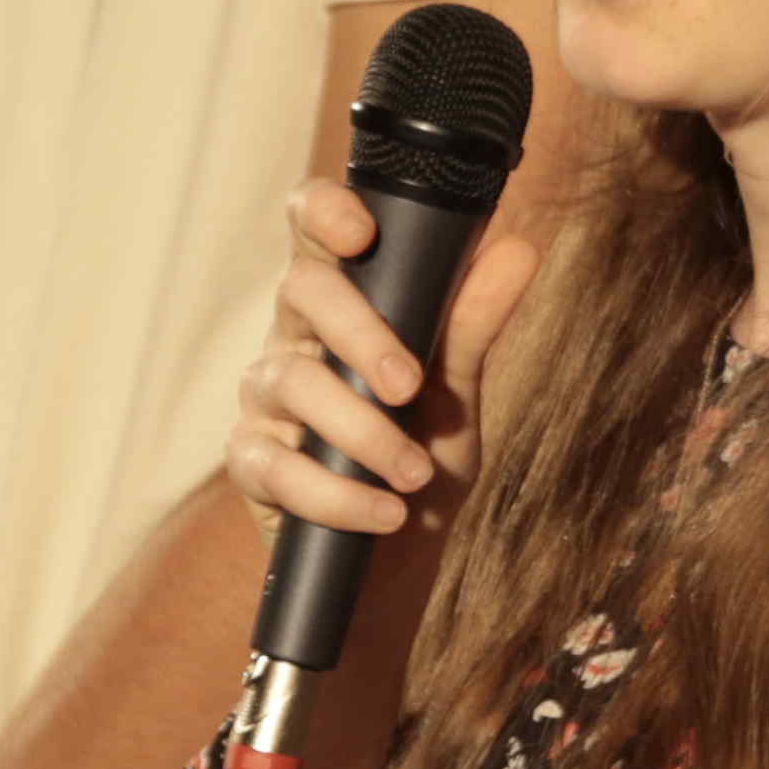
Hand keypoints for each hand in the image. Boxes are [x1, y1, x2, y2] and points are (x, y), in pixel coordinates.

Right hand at [221, 178, 541, 547]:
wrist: (399, 558)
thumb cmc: (423, 452)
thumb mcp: (458, 393)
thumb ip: (473, 324)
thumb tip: (519, 250)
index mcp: (341, 302)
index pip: (311, 227)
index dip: (323, 210)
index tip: (361, 232)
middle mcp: (294, 337)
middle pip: (301, 292)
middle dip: (360, 335)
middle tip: (410, 387)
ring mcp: (264, 399)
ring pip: (293, 384)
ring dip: (363, 432)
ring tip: (415, 474)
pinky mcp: (250, 464)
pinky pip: (277, 467)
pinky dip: (337, 495)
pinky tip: (384, 513)